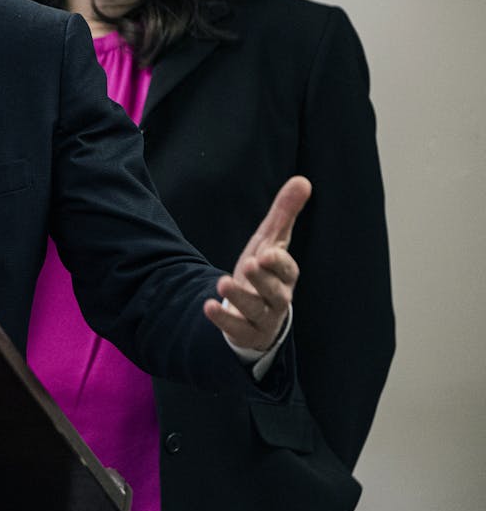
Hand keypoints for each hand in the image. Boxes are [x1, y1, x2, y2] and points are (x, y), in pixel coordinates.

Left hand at [204, 176, 309, 351]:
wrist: (255, 312)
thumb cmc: (265, 272)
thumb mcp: (271, 242)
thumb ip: (284, 213)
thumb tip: (302, 180)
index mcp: (285, 276)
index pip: (288, 270)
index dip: (279, 264)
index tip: (267, 253)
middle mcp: (278, 298)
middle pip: (275, 292)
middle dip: (263, 279)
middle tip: (249, 264)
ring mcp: (262, 317)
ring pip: (256, 310)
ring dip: (240, 297)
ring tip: (222, 282)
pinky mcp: (245, 331)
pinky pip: (236, 328)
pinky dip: (223, 319)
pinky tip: (208, 306)